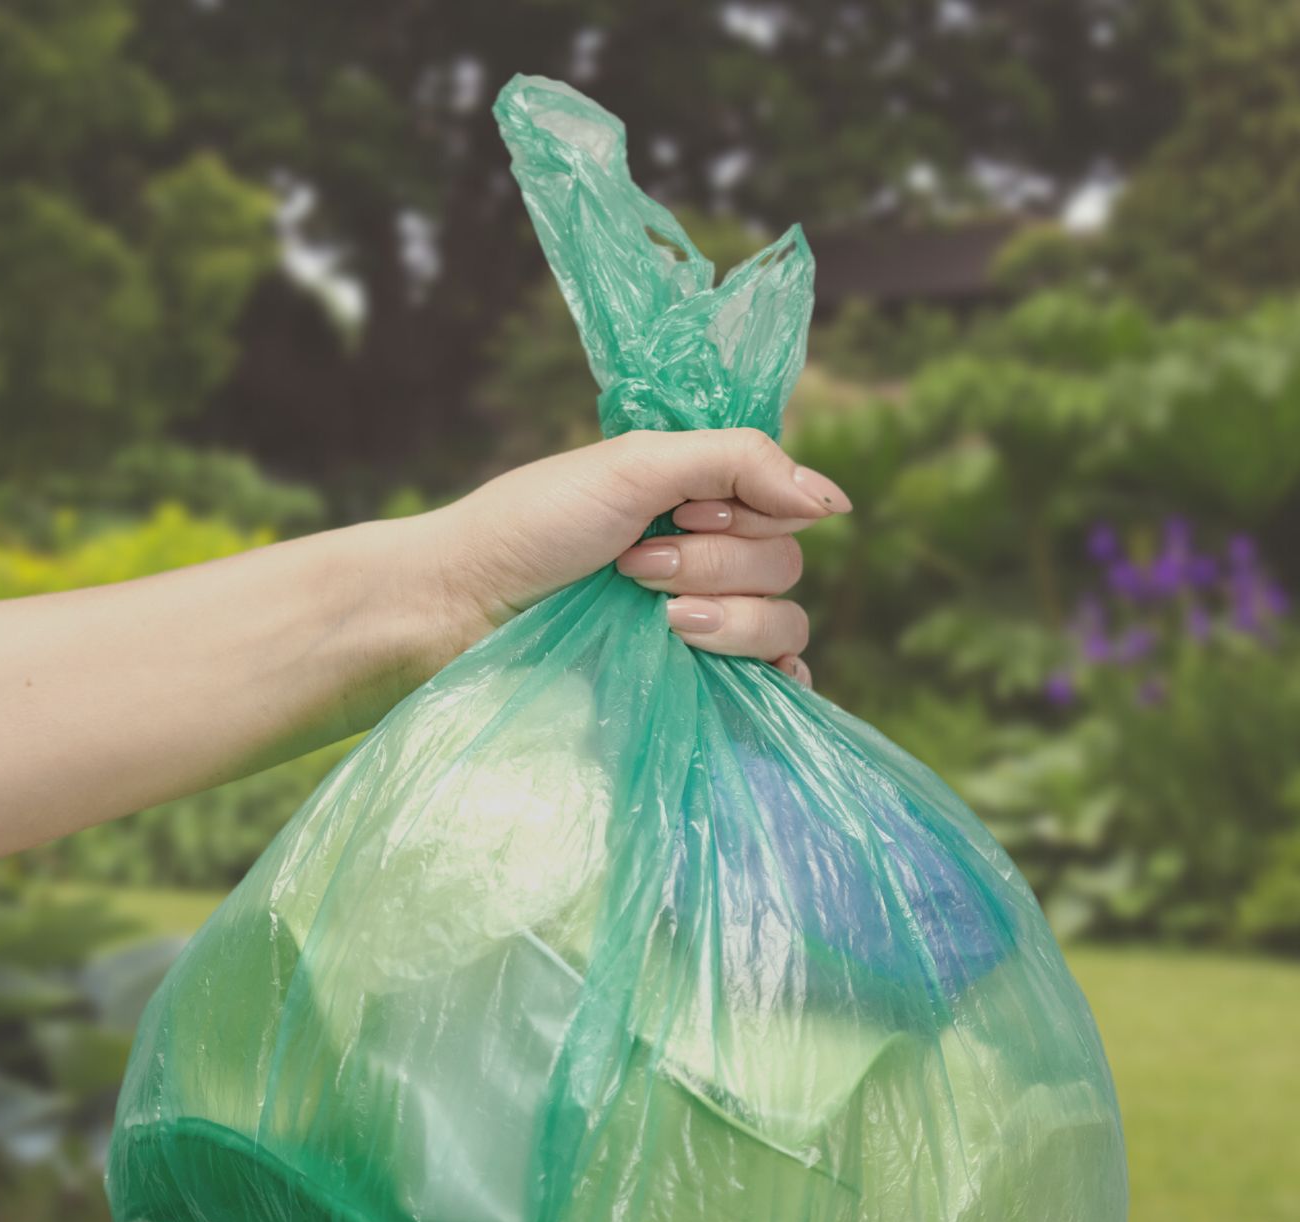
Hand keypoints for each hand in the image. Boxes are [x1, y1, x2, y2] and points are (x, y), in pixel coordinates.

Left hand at [428, 429, 849, 685]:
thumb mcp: (632, 464)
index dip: (745, 511)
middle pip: (788, 565)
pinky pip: (773, 683)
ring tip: (652, 616)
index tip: (677, 511)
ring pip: (784, 623)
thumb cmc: (532, 525)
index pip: (787, 504)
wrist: (461, 607)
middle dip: (715, 562)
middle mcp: (712, 557)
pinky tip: (746, 674)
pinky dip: (774, 677)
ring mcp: (705, 624)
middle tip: (635, 566)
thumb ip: (737, 460)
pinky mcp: (694, 681)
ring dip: (725, 618)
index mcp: (703, 497)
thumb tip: (838, 501)